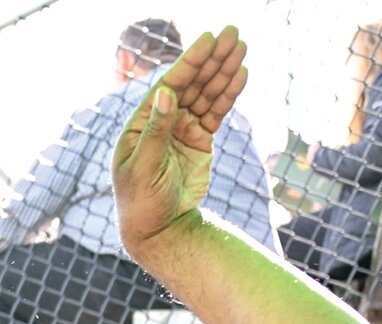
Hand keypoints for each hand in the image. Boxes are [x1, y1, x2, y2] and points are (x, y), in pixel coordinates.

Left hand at [113, 27, 248, 254]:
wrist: (159, 230)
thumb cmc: (141, 202)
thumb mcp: (144, 168)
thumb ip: (155, 131)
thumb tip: (164, 93)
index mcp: (140, 124)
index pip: (168, 86)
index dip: (189, 63)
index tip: (208, 40)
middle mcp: (161, 122)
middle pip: (190, 84)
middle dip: (211, 60)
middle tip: (233, 34)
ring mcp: (181, 130)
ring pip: (206, 95)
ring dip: (223, 72)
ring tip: (241, 48)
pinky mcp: (199, 141)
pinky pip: (216, 112)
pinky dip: (228, 95)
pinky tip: (240, 75)